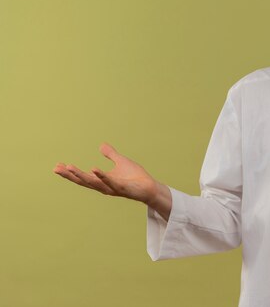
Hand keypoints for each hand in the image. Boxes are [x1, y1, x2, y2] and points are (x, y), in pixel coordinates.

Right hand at [53, 143, 171, 218]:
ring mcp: (112, 188)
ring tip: (69, 167)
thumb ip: (111, 154)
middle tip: (56, 168)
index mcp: (102, 181)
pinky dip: (102, 176)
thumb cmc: (135, 177)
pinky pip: (110, 181)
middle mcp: (104, 186)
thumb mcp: (121, 161)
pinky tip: (94, 168)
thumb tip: (101, 145)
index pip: (82, 177)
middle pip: (83, 181)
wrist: (149, 187)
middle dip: (69, 175)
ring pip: (93, 182)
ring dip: (81, 175)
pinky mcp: (122, 187)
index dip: (70, 173)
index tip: (57, 166)